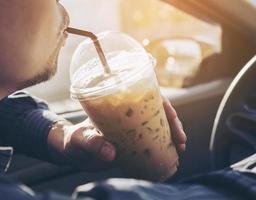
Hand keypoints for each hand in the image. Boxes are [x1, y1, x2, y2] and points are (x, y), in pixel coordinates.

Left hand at [47, 96, 185, 170]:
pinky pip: (152, 138)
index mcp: (117, 103)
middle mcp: (127, 112)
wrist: (70, 151)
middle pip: (157, 110)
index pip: (146, 95)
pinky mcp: (132, 139)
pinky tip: (171, 153)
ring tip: (180, 147)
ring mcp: (131, 125)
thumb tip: (111, 153)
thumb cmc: (72, 139)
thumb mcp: (79, 139)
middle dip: (173, 123)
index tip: (173, 118)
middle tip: (181, 140)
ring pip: (158, 123)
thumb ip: (91, 143)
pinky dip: (163, 144)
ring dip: (172, 134)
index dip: (163, 104)